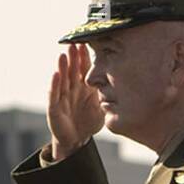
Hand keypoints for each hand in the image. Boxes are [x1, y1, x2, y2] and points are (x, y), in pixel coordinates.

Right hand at [47, 44, 104, 160]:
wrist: (77, 140)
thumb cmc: (90, 121)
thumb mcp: (103, 106)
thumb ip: (110, 95)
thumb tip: (129, 85)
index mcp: (84, 87)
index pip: (84, 69)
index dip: (84, 57)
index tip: (87, 43)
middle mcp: (72, 89)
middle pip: (72, 70)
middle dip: (73, 57)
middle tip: (74, 43)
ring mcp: (62, 97)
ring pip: (62, 79)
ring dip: (62, 66)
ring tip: (63, 54)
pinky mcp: (54, 108)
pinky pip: (54, 95)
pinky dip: (54, 84)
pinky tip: (56, 74)